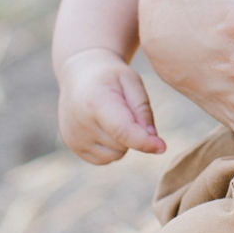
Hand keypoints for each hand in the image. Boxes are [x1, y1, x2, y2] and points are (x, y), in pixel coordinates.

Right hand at [57, 48, 165, 164]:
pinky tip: (104, 127)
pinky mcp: (72, 145)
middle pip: (122, 145)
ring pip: (115, 155)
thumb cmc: (111, 76)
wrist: (80, 73)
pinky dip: (110, 148)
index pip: (122, 131)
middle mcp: (80, 123)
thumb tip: (153, 139)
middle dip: (132, 133)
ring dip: (121, 142)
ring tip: (113, 117)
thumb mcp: (132, 82)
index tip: (162, 146)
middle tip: (124, 110)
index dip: (144, 141)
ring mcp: (73, 136)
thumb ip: (143, 109)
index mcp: (95, 102)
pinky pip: (103, 159)